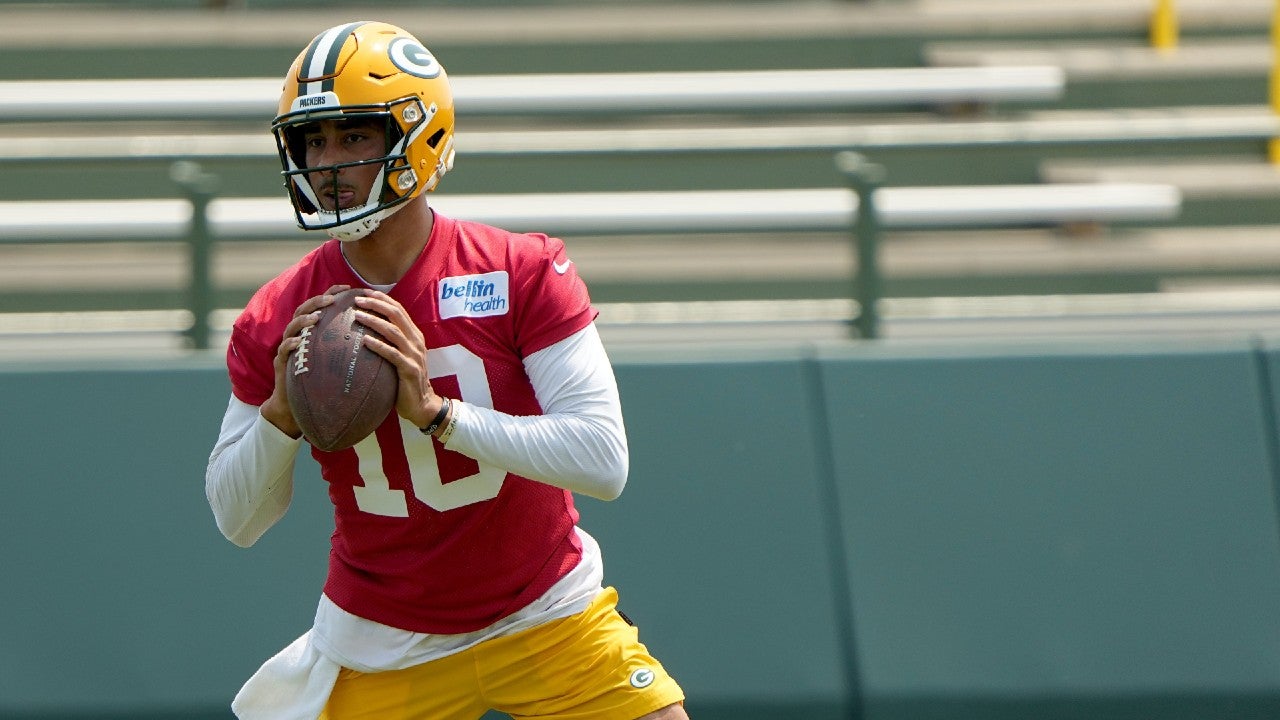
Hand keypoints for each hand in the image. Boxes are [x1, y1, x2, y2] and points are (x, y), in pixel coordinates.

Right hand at [260, 284, 351, 436]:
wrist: (300, 407)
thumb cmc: (325, 383)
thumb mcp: (341, 362)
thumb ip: (353, 346)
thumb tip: (383, 337)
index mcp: (314, 331)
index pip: (323, 306)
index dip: (333, 293)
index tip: (348, 287)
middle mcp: (300, 335)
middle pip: (304, 310)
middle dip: (317, 301)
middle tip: (331, 299)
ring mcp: (288, 347)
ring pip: (292, 327)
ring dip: (304, 320)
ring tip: (316, 317)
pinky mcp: (281, 362)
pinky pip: (283, 350)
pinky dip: (290, 344)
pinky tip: (298, 342)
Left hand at [351, 290, 444, 429]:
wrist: (421, 404)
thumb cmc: (404, 379)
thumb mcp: (400, 355)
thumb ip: (390, 341)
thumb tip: (365, 329)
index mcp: (414, 335)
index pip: (398, 309)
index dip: (381, 299)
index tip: (363, 292)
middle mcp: (416, 341)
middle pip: (396, 315)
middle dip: (376, 305)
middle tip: (357, 300)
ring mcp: (414, 354)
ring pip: (393, 331)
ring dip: (374, 321)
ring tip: (357, 316)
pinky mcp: (409, 369)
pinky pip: (392, 354)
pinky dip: (378, 345)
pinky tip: (364, 341)